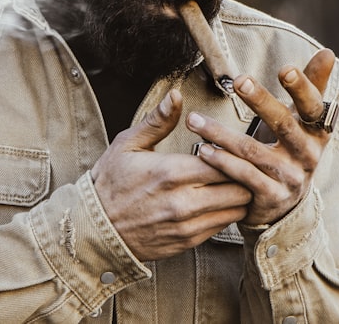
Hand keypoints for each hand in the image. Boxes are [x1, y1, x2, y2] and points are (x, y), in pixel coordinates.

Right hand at [90, 89, 252, 261]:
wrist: (95, 228)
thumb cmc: (110, 183)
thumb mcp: (128, 144)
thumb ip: (158, 121)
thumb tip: (175, 96)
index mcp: (170, 172)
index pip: (224, 162)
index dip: (233, 153)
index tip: (230, 147)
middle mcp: (183, 201)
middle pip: (238, 188)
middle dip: (242, 175)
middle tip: (239, 166)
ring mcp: (186, 225)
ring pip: (236, 210)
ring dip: (238, 196)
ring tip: (231, 184)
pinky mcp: (187, 242)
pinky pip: (222, 227)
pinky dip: (226, 214)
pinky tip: (218, 202)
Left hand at [185, 48, 336, 226]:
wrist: (284, 202)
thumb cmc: (289, 147)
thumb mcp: (302, 120)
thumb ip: (311, 86)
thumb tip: (328, 52)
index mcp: (317, 131)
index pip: (313, 105)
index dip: (302, 88)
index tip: (286, 68)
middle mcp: (308, 154)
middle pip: (283, 123)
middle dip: (260, 101)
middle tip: (239, 81)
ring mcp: (290, 177)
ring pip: (253, 150)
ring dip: (220, 133)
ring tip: (194, 120)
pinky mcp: (271, 196)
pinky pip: (243, 175)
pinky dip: (221, 161)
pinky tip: (202, 149)